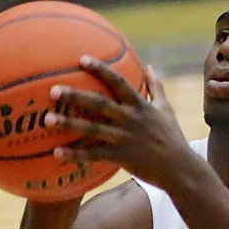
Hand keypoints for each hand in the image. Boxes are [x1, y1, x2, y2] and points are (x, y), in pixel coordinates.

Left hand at [48, 60, 193, 189]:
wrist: (180, 169)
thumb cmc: (172, 138)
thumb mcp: (166, 109)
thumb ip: (156, 87)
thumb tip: (150, 66)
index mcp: (139, 105)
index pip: (118, 82)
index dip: (100, 69)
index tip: (81, 59)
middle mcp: (130, 119)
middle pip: (99, 103)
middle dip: (75, 95)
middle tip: (53, 89)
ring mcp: (125, 139)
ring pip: (92, 129)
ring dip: (69, 123)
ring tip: (48, 119)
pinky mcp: (122, 158)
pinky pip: (94, 156)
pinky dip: (76, 155)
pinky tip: (57, 154)